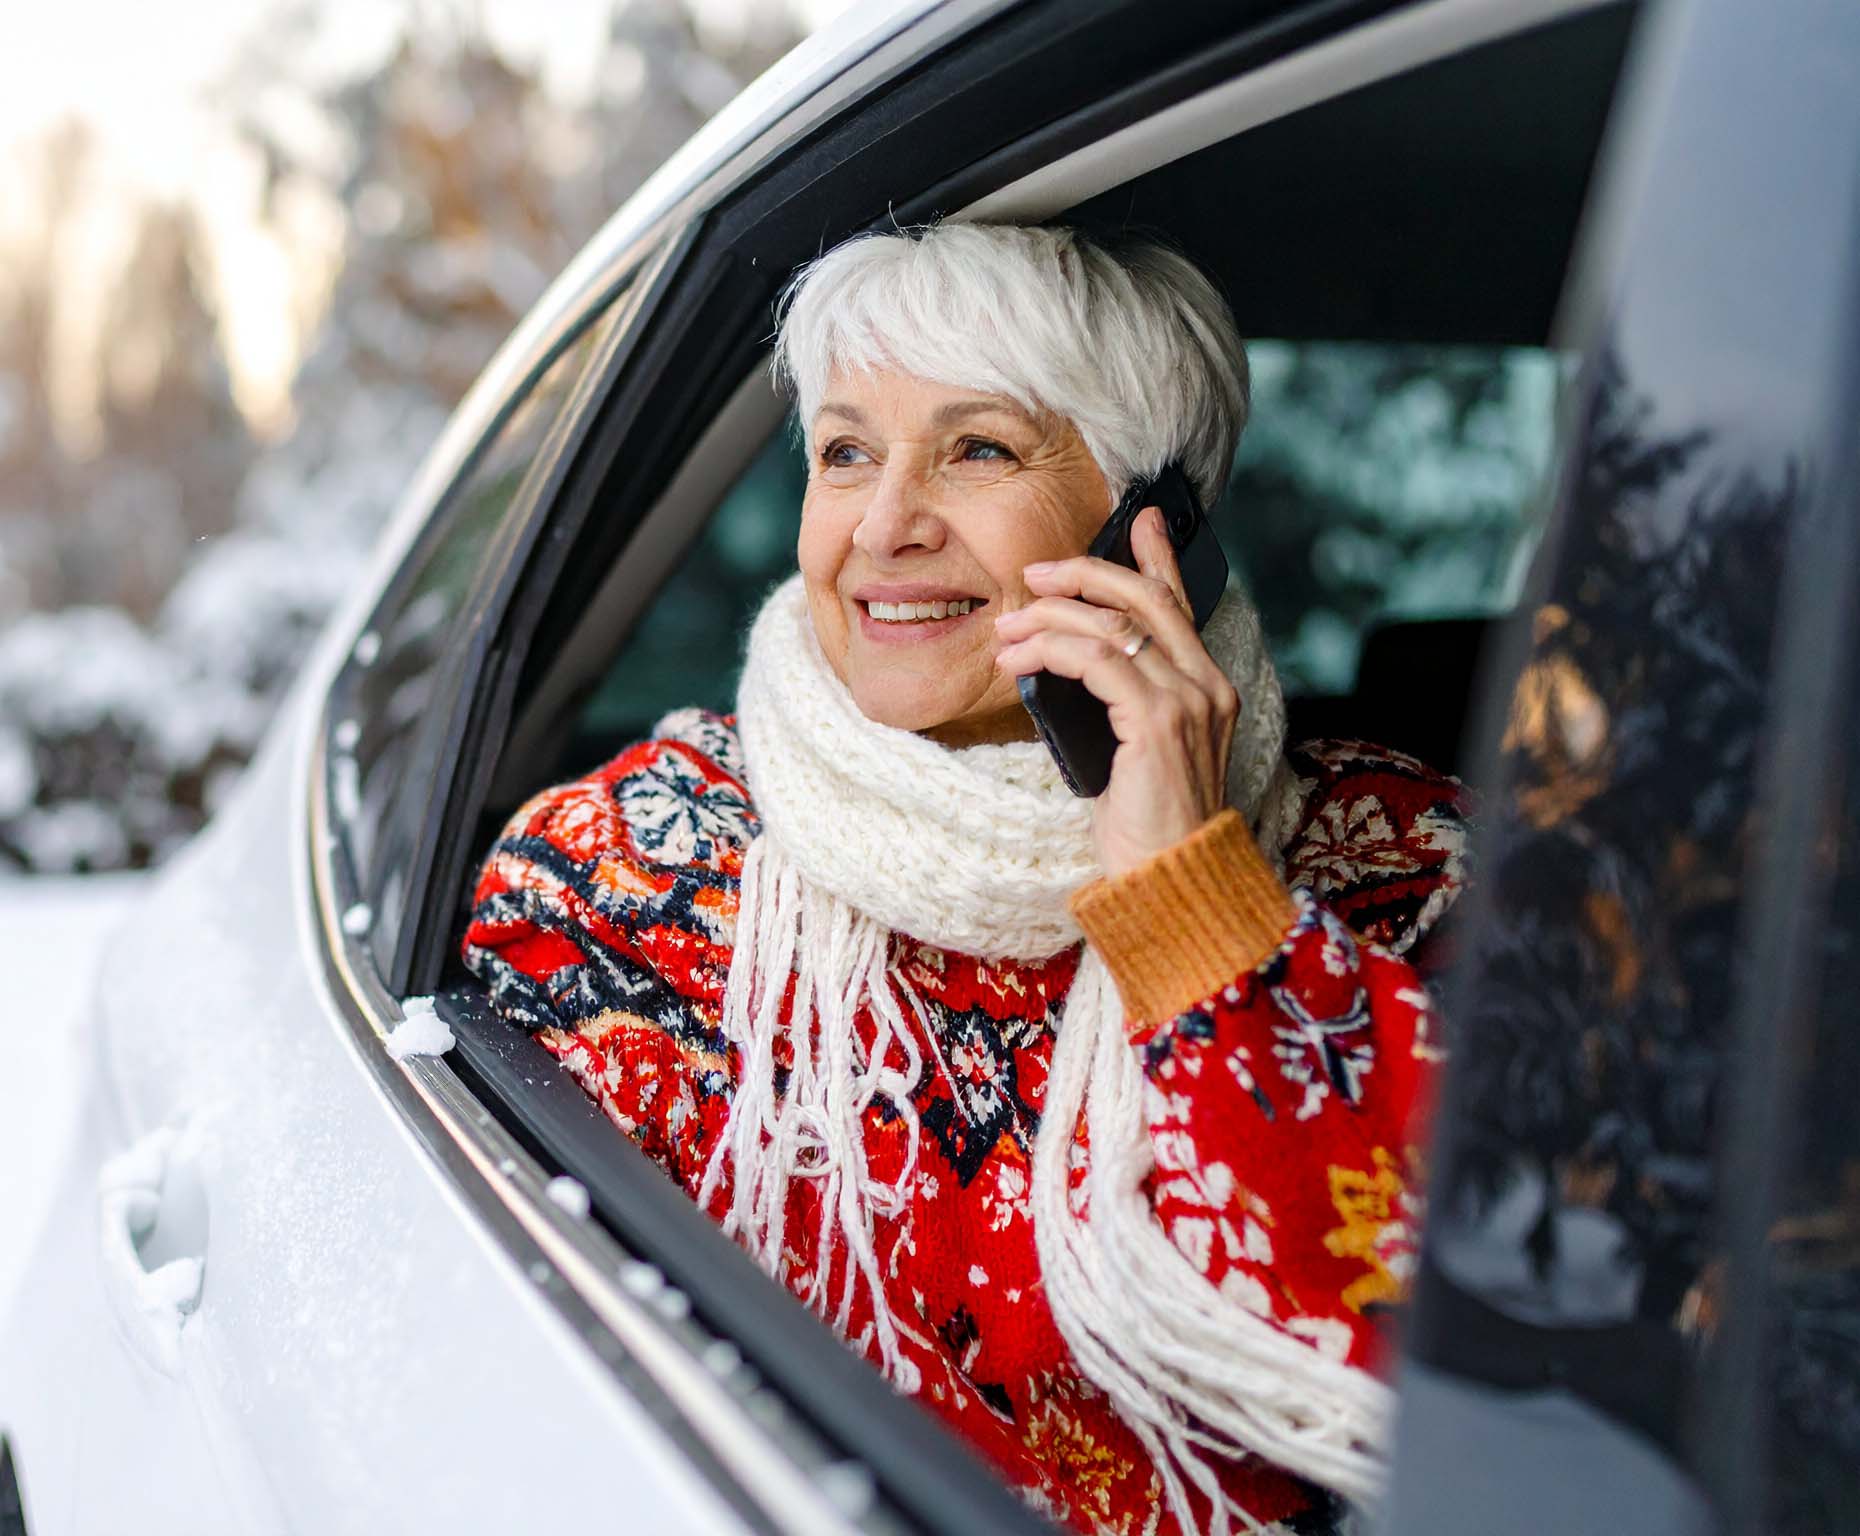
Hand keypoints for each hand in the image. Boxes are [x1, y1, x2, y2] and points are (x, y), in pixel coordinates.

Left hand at [993, 506, 1237, 878]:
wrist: (1171, 881)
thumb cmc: (1146, 826)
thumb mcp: (1133, 752)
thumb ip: (1122, 703)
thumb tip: (1069, 663)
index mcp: (1210, 689)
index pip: (1180, 606)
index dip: (1159, 558)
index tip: (1141, 519)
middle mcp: (1208, 686)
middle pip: (1145, 598)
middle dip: (1085, 574)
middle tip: (1035, 575)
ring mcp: (1188, 702)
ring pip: (1112, 624)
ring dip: (1049, 618)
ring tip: (1007, 631)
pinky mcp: (1157, 722)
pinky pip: (1095, 660)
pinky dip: (1050, 649)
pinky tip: (1019, 660)